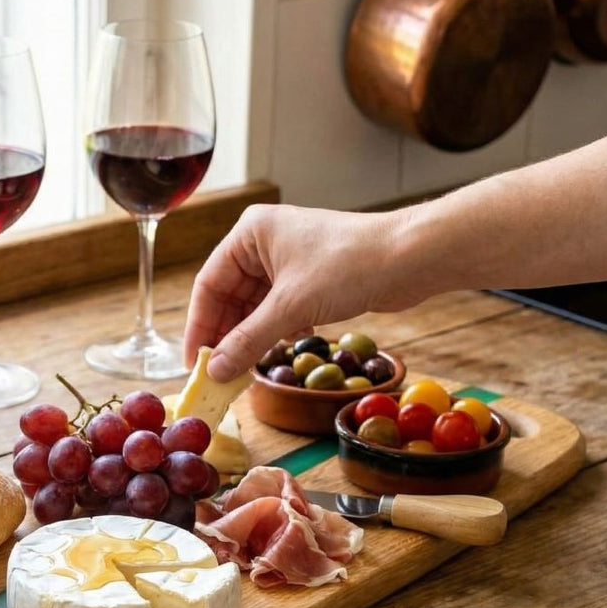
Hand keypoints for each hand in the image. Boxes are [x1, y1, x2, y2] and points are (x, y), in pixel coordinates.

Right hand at [184, 203, 411, 382]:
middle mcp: (264, 243)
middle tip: (218, 373)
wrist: (411, 257)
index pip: (209, 285)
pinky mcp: (310, 278)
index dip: (199, 326)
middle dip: (226, 336)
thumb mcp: (291, 307)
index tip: (195, 362)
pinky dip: (275, 332)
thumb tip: (216, 372)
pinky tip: (279, 350)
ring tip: (244, 370)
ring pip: (255, 307)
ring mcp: (288, 260)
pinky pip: (278, 310)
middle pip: (230, 298)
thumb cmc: (349, 265)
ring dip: (251, 338)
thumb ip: (248, 341)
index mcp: (249, 233)